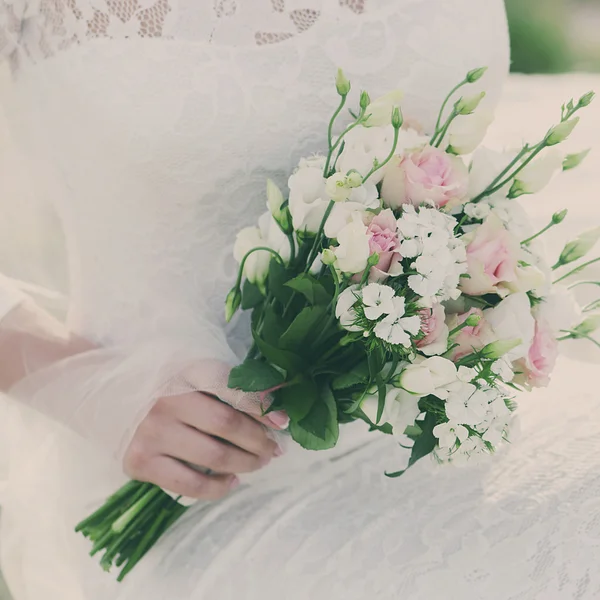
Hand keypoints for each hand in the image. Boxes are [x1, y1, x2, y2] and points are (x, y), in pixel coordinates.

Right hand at [123, 362, 287, 500]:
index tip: (283, 421)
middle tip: (275, 448)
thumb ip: (228, 382)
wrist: (99, 392)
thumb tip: (274, 401)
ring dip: (247, 463)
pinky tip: (232, 481)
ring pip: (215, 456)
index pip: (231, 387)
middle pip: (228, 424)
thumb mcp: (190, 370)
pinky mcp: (139, 461)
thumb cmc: (158, 381)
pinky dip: (218, 487)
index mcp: (184, 371)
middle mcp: (168, 400)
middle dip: (260, 440)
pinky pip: (189, 484)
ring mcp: (152, 432)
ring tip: (260, 462)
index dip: (262, 405)